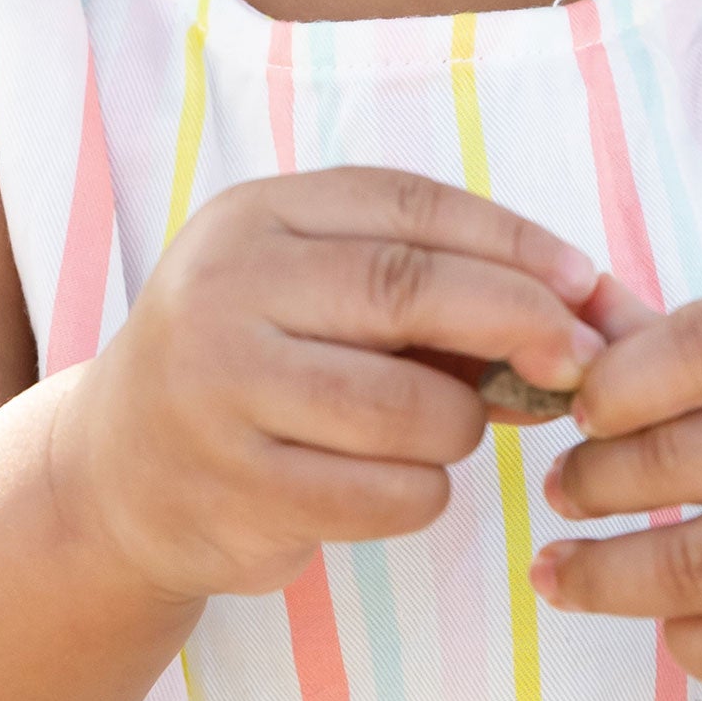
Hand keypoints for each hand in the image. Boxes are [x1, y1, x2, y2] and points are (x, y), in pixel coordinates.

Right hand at [52, 168, 602, 604]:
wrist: (117, 468)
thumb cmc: (260, 358)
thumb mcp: (316, 289)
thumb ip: (429, 286)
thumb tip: (584, 311)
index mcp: (258, 215)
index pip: (407, 206)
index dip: (510, 239)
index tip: (584, 279)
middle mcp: (229, 288)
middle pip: (408, 289)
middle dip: (517, 320)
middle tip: (583, 359)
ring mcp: (222, 389)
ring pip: (405, 406)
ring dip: (465, 425)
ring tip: (454, 428)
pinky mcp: (235, 489)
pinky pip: (382, 494)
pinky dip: (426, 492)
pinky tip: (410, 482)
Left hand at [533, 292, 701, 700]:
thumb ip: (693, 335)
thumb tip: (572, 305)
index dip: (620, 378)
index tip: (578, 406)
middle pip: (682, 462)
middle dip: (593, 479)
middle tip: (562, 485)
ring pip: (692, 567)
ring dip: (602, 571)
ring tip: (559, 565)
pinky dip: (676, 634)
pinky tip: (656, 613)